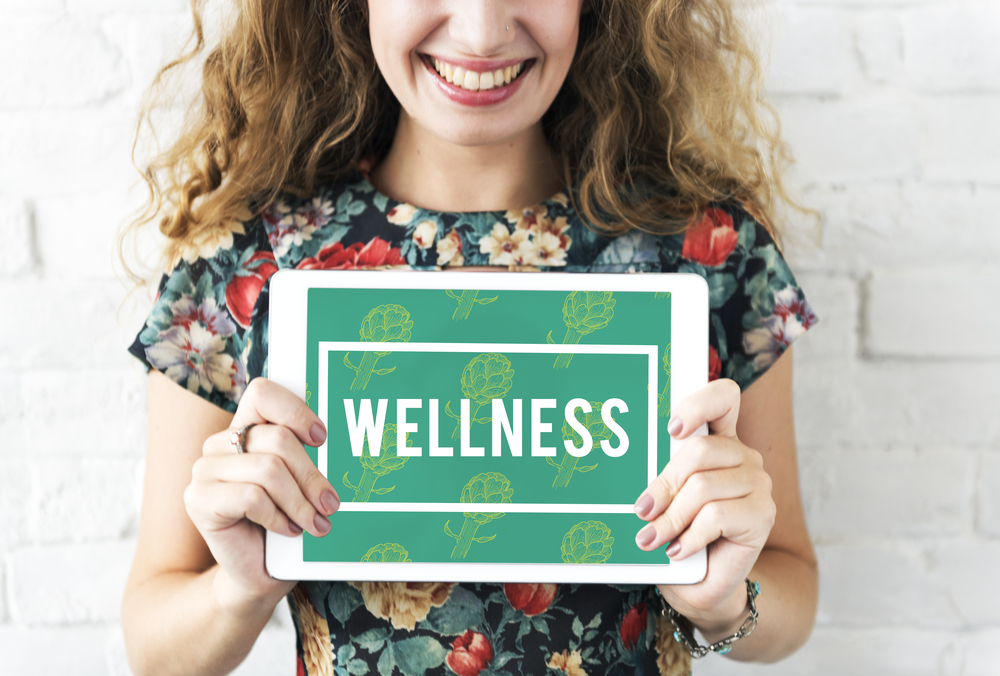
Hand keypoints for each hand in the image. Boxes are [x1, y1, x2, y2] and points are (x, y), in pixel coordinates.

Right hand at [183, 378, 339, 607]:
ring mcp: (204, 471)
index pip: (262, 393)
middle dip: (311, 475)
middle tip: (330, 504)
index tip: (321, 438)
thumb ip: (306, 457)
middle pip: (277, 440)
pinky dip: (277, 516)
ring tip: (314, 523)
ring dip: (299, 501)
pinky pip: (251, 496)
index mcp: (244, 430)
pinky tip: (286, 530)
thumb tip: (341, 442)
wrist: (257, 575)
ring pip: (268, 470)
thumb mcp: (299, 484)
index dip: (295, 410)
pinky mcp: (197, 500)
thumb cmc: (285, 525)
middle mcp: (220, 444)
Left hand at [633, 379, 775, 633]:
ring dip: (672, 518)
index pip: (723, 397)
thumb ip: (662, 479)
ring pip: (703, 487)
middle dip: (665, 484)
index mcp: (719, 441)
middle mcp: (743, 456)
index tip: (672, 429)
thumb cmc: (679, 535)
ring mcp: (757, 484)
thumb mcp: (666, 501)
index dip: (698, 404)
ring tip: (653, 538)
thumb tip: (641, 485)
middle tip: (643, 511)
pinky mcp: (762, 514)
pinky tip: (679, 550)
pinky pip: (716, 516)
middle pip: (700, 450)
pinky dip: (690, 536)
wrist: (703, 584)